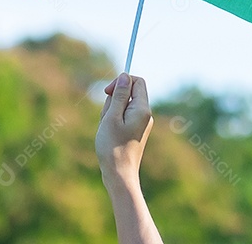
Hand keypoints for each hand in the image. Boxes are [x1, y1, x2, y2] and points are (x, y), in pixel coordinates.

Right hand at [96, 72, 152, 189]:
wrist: (119, 174)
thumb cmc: (113, 146)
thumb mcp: (112, 116)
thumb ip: (120, 95)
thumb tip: (125, 76)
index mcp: (142, 109)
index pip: (137, 81)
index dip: (121, 81)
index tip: (108, 92)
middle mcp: (145, 114)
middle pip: (129, 92)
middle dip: (113, 99)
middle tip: (107, 117)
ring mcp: (140, 123)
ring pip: (123, 105)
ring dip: (111, 111)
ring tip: (107, 128)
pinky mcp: (135, 130)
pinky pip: (122, 116)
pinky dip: (112, 120)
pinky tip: (108, 133)